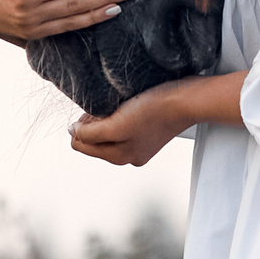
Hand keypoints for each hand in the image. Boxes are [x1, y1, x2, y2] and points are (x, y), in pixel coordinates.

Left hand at [69, 74, 239, 167]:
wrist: (186, 100)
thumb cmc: (154, 110)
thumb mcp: (117, 124)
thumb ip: (91, 134)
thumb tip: (72, 134)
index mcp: (119, 158)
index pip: (81, 144)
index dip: (81, 126)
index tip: (93, 111)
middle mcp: (128, 156)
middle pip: (93, 140)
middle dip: (92, 123)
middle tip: (105, 106)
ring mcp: (139, 145)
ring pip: (106, 132)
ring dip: (104, 118)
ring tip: (116, 105)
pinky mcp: (148, 132)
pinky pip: (122, 126)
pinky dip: (118, 116)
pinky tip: (127, 105)